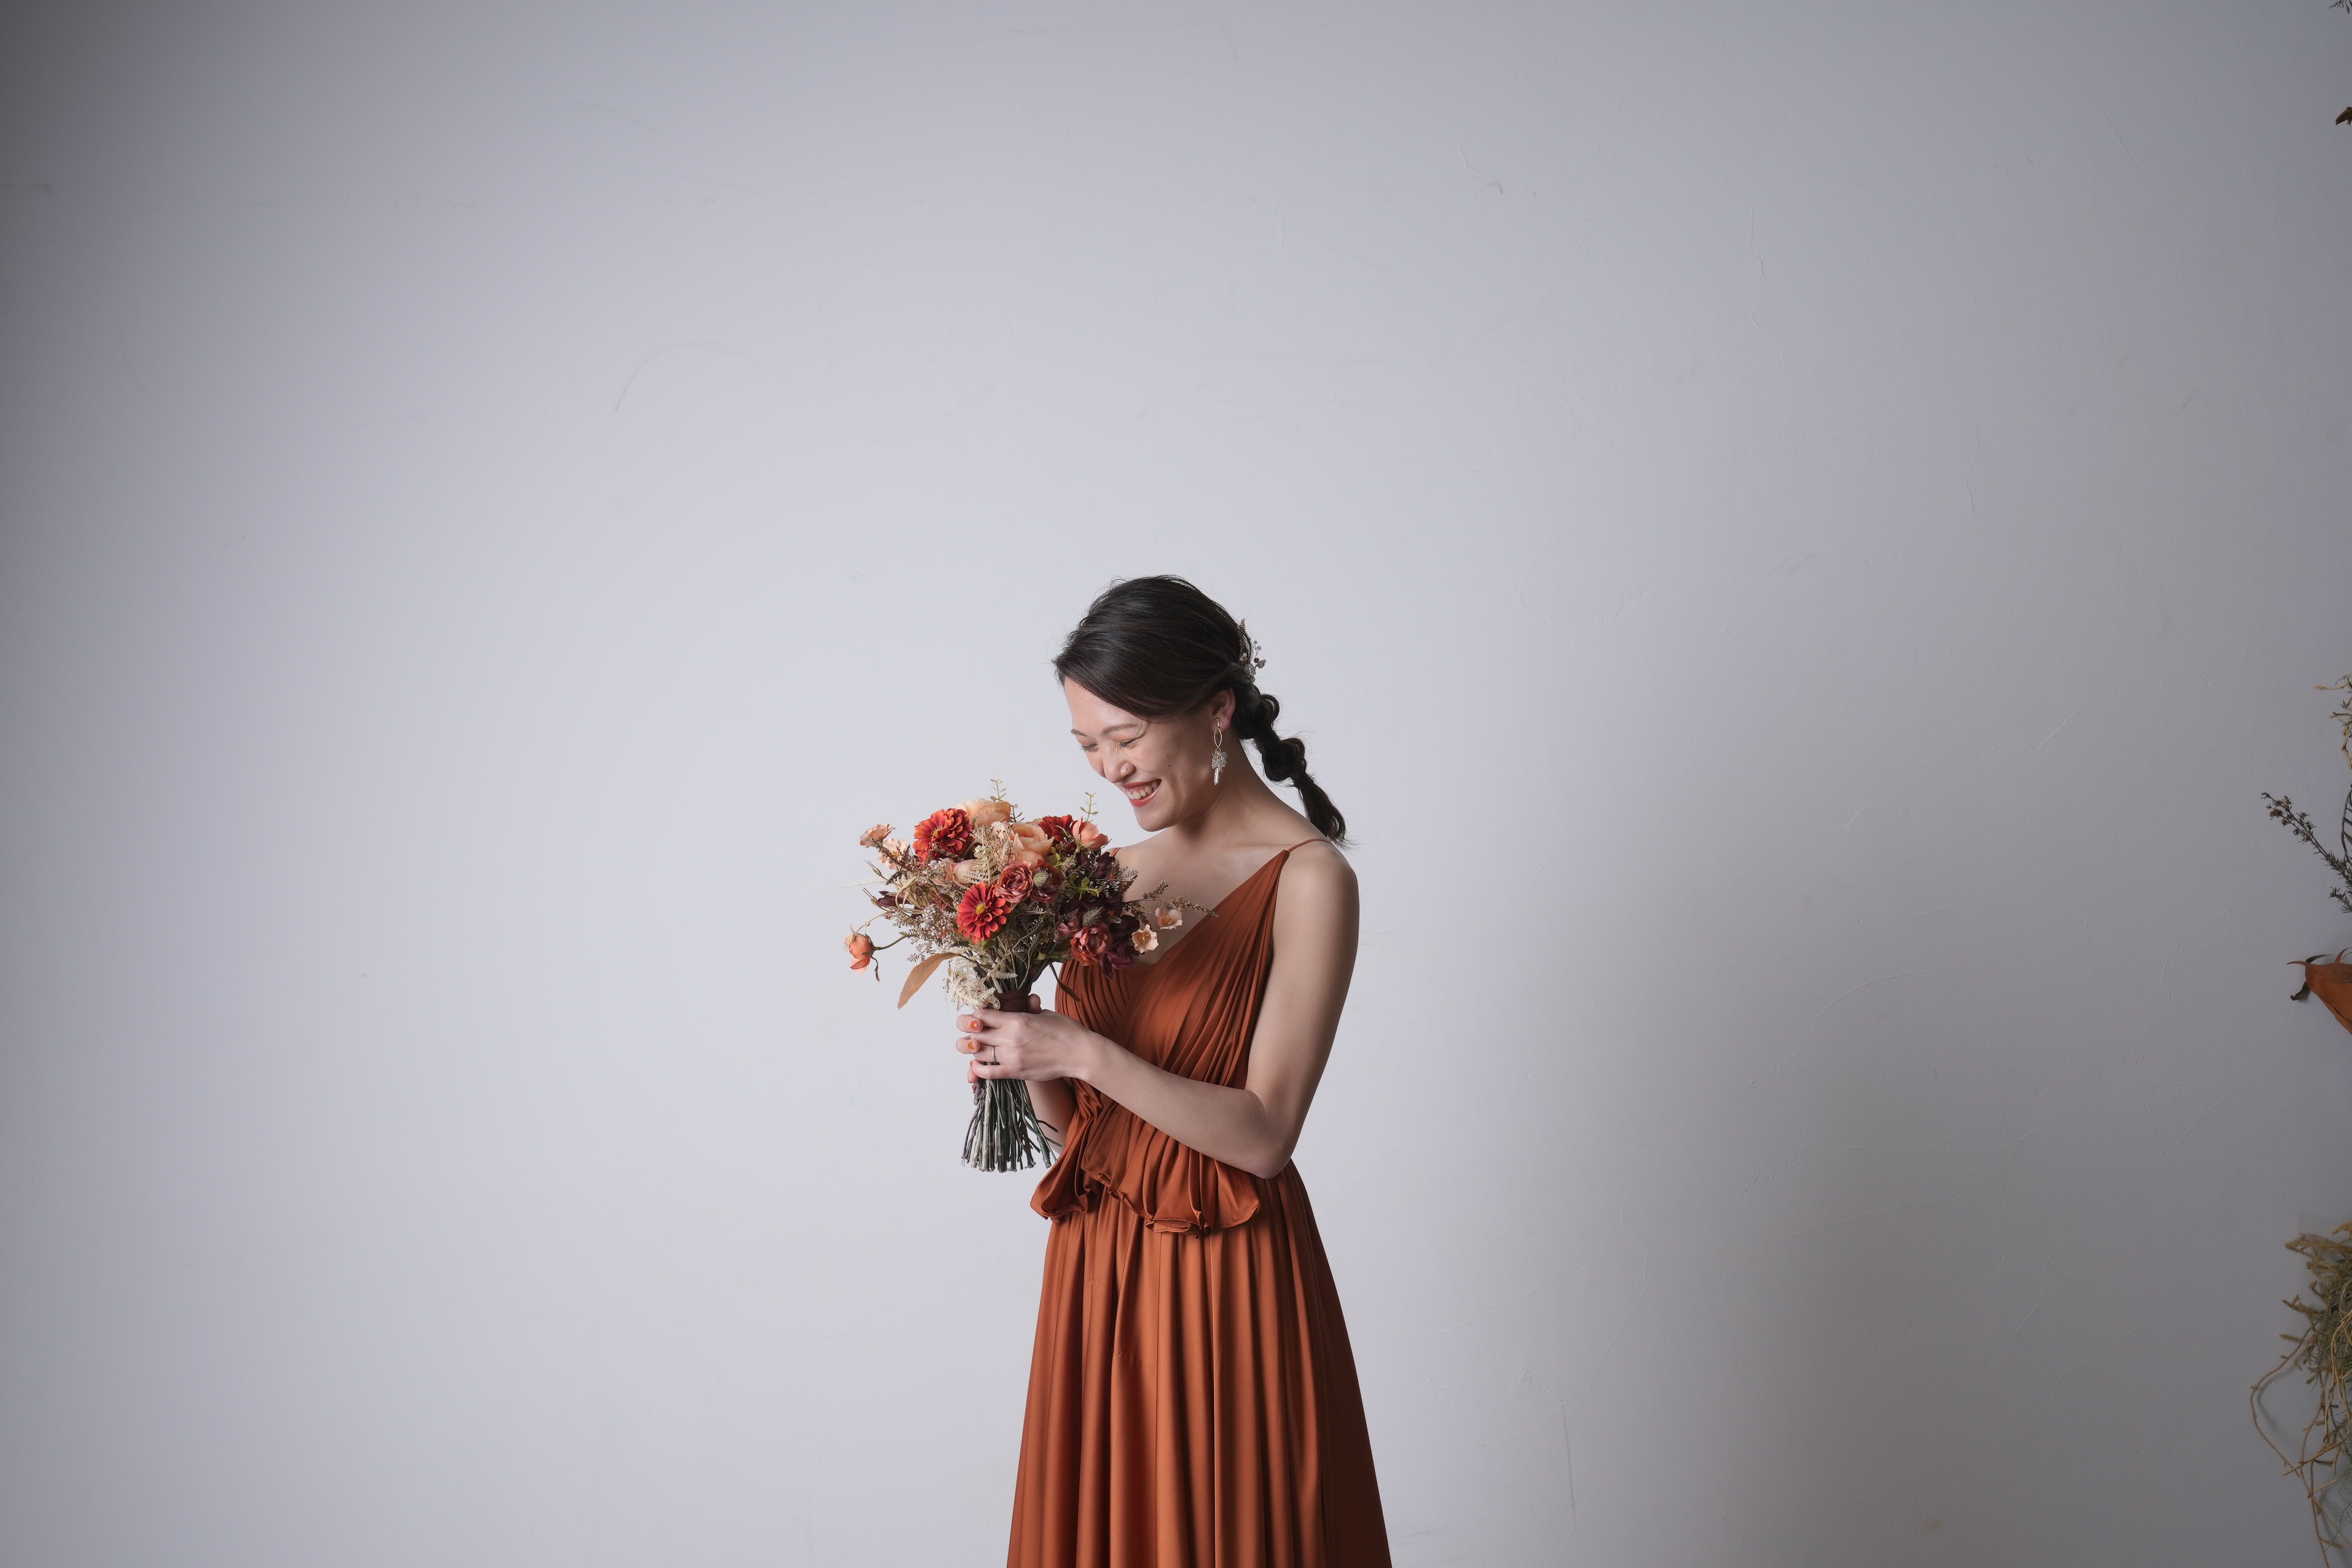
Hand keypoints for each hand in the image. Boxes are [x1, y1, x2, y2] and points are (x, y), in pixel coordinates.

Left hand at [956, 998, 1100, 1084]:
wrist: (1080, 1054)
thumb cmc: (1066, 1031)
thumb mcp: (1045, 1014)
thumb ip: (1029, 1008)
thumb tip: (1027, 1000)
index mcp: (1017, 1020)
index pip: (981, 1015)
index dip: (975, 1015)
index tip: (977, 1016)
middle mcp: (1010, 1038)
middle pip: (974, 1034)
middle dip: (968, 1030)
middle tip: (970, 1030)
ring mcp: (1011, 1057)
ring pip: (977, 1053)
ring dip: (972, 1049)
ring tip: (975, 1046)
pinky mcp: (1015, 1072)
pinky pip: (987, 1072)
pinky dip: (977, 1069)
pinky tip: (976, 1064)